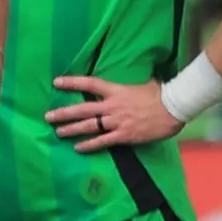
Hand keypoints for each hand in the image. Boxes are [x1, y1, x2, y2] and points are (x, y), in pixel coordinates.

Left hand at [46, 75, 181, 150]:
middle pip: (82, 109)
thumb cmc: (160, 93)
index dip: (72, 83)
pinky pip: (102, 141)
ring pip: (88, 126)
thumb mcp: (143, 81)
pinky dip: (88, 145)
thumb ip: (130, 82)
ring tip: (57, 132)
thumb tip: (130, 72)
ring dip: (71, 129)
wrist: (173, 108)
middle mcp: (112, 106)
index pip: (89, 83)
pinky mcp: (123, 135)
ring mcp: (116, 121)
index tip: (56, 82)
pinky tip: (77, 148)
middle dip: (63, 113)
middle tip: (48, 116)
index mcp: (115, 90)